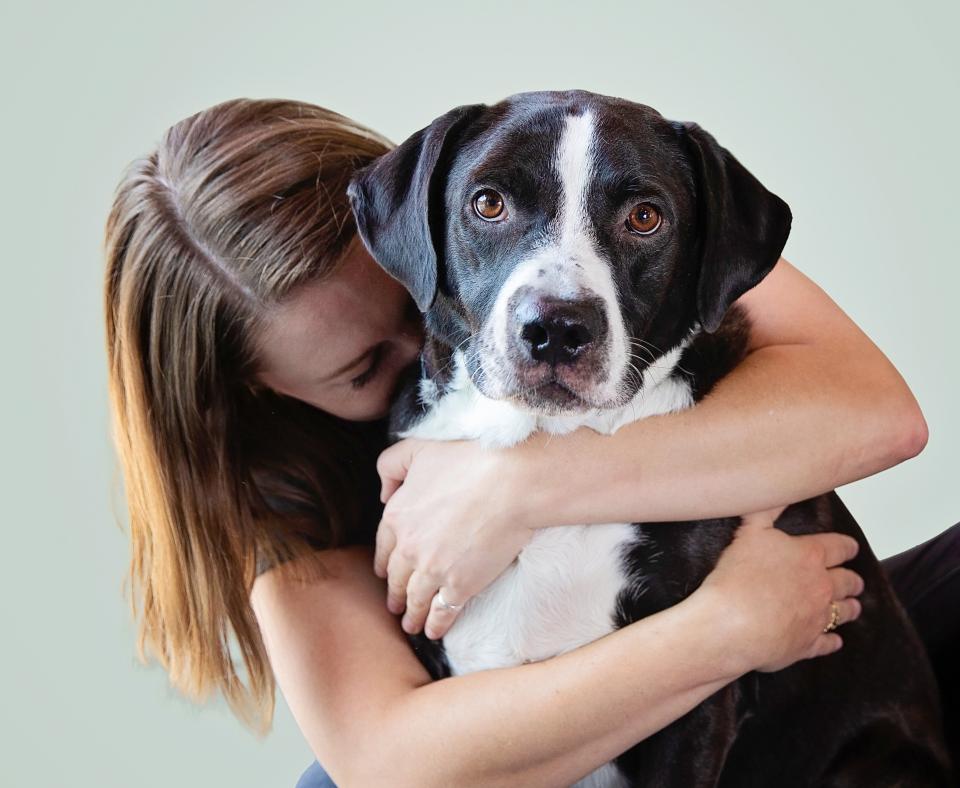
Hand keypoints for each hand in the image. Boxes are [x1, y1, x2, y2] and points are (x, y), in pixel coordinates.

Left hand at [375, 438, 534, 639]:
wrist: (511, 481)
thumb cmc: (469, 458)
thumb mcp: (418, 448)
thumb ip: (391, 465)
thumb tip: (384, 494)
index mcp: (397, 515)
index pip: (383, 547)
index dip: (384, 563)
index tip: (385, 573)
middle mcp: (409, 547)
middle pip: (396, 578)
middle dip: (395, 593)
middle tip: (396, 604)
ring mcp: (433, 570)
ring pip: (415, 600)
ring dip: (411, 615)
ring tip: (412, 624)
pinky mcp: (460, 586)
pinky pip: (442, 612)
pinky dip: (436, 624)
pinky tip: (434, 631)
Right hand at [699, 505, 863, 673]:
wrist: (731, 624)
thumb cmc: (738, 576)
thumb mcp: (750, 531)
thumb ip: (769, 508)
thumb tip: (783, 487)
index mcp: (810, 556)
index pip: (839, 547)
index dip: (846, 547)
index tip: (849, 548)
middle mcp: (821, 586)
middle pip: (848, 581)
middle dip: (852, 579)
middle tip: (853, 580)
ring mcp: (818, 617)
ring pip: (845, 612)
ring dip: (850, 608)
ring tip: (852, 606)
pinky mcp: (808, 644)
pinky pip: (828, 643)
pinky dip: (833, 641)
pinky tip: (834, 640)